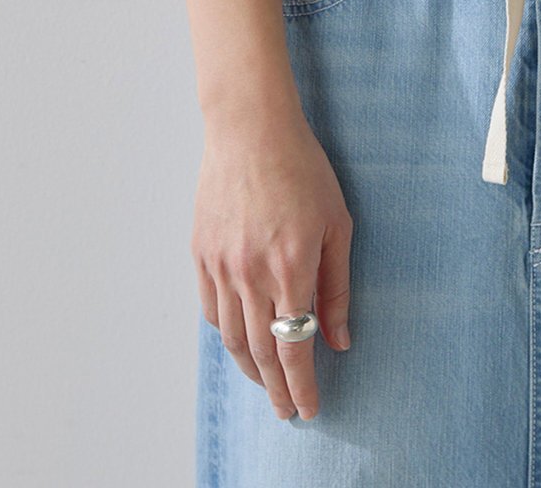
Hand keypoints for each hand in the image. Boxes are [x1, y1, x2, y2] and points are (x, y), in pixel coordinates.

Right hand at [193, 110, 353, 421]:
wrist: (251, 129)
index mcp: (290, 266)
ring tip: (268, 384)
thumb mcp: (337, 223)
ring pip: (232, 337)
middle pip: (261, 352)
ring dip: (250, 369)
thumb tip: (339, 339)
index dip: (302, 385)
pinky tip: (241, 340)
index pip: (294, 347)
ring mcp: (221, 264)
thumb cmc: (303, 168)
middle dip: (277, 389)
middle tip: (288, 411)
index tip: (309, 410)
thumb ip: (337, 287)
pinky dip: (227, 333)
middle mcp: (251, 273)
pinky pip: (212, 309)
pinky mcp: (201, 253)